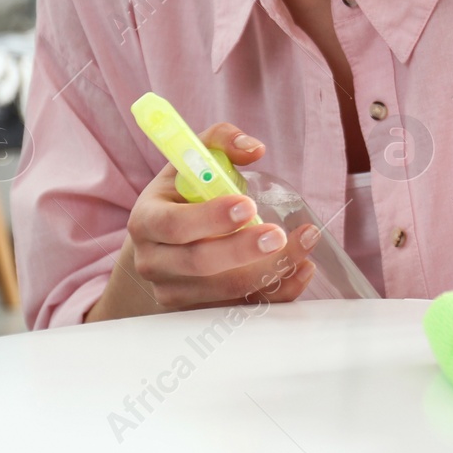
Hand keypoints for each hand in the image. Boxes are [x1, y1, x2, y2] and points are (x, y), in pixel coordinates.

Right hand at [88, 123, 318, 320]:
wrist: (163, 241)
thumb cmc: (183, 193)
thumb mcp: (192, 160)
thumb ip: (221, 141)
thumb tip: (255, 148)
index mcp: (148, 220)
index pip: (174, 226)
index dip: (210, 219)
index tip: (248, 204)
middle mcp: (155, 262)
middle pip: (199, 264)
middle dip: (244, 250)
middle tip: (280, 235)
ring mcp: (175, 291)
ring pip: (223, 291)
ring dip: (269, 272)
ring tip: (304, 246)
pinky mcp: (199, 311)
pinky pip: (240, 307)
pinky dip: (275, 292)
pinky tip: (301, 271)